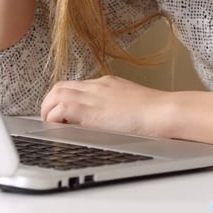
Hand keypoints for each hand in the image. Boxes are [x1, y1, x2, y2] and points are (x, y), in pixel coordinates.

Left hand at [40, 75, 172, 137]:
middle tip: (49, 117)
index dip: (64, 98)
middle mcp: (97, 86)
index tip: (61, 110)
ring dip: (48, 109)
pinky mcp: (90, 111)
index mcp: (107, 84)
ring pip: (57, 94)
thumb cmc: (156, 112)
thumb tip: (112, 118)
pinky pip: (61, 109)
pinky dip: (55, 118)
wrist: (164, 112)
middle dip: (50, 102)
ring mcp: (93, 96)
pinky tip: (58, 128)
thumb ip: (117, 106)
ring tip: (50, 123)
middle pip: (61, 86)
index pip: (76, 86)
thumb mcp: (132, 103)